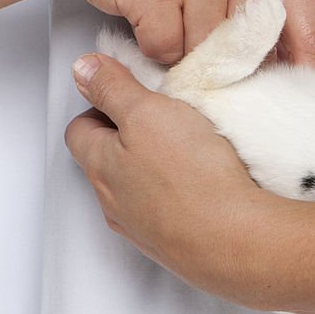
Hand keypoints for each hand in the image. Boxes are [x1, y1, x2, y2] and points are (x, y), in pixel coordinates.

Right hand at [52, 0, 314, 66]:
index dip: (311, 74)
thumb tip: (295, 67)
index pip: (313, 29)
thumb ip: (267, 4)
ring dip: (186, 53)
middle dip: (235, 69)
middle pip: (256, 52)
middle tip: (212, 59)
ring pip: (209, 55)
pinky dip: (154, 46)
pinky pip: (166, 50)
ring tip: (170, 17)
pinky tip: (146, 14)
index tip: (304, 101)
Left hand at [64, 52, 269, 299]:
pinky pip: (167, 213)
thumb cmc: (193, 177)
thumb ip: (113, 88)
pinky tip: (205, 185)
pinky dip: (178, 197)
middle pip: (106, 161)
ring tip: (190, 152)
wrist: (234, 240)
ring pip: (137, 189)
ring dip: (154, 170)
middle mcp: (114, 201)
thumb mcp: (148, 112)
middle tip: (162, 120)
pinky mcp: (175, 244)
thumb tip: (84, 69)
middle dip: (128, 138)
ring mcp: (143, 227)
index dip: (100, 107)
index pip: (80, 128)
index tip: (128, 95)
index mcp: (100, 164)